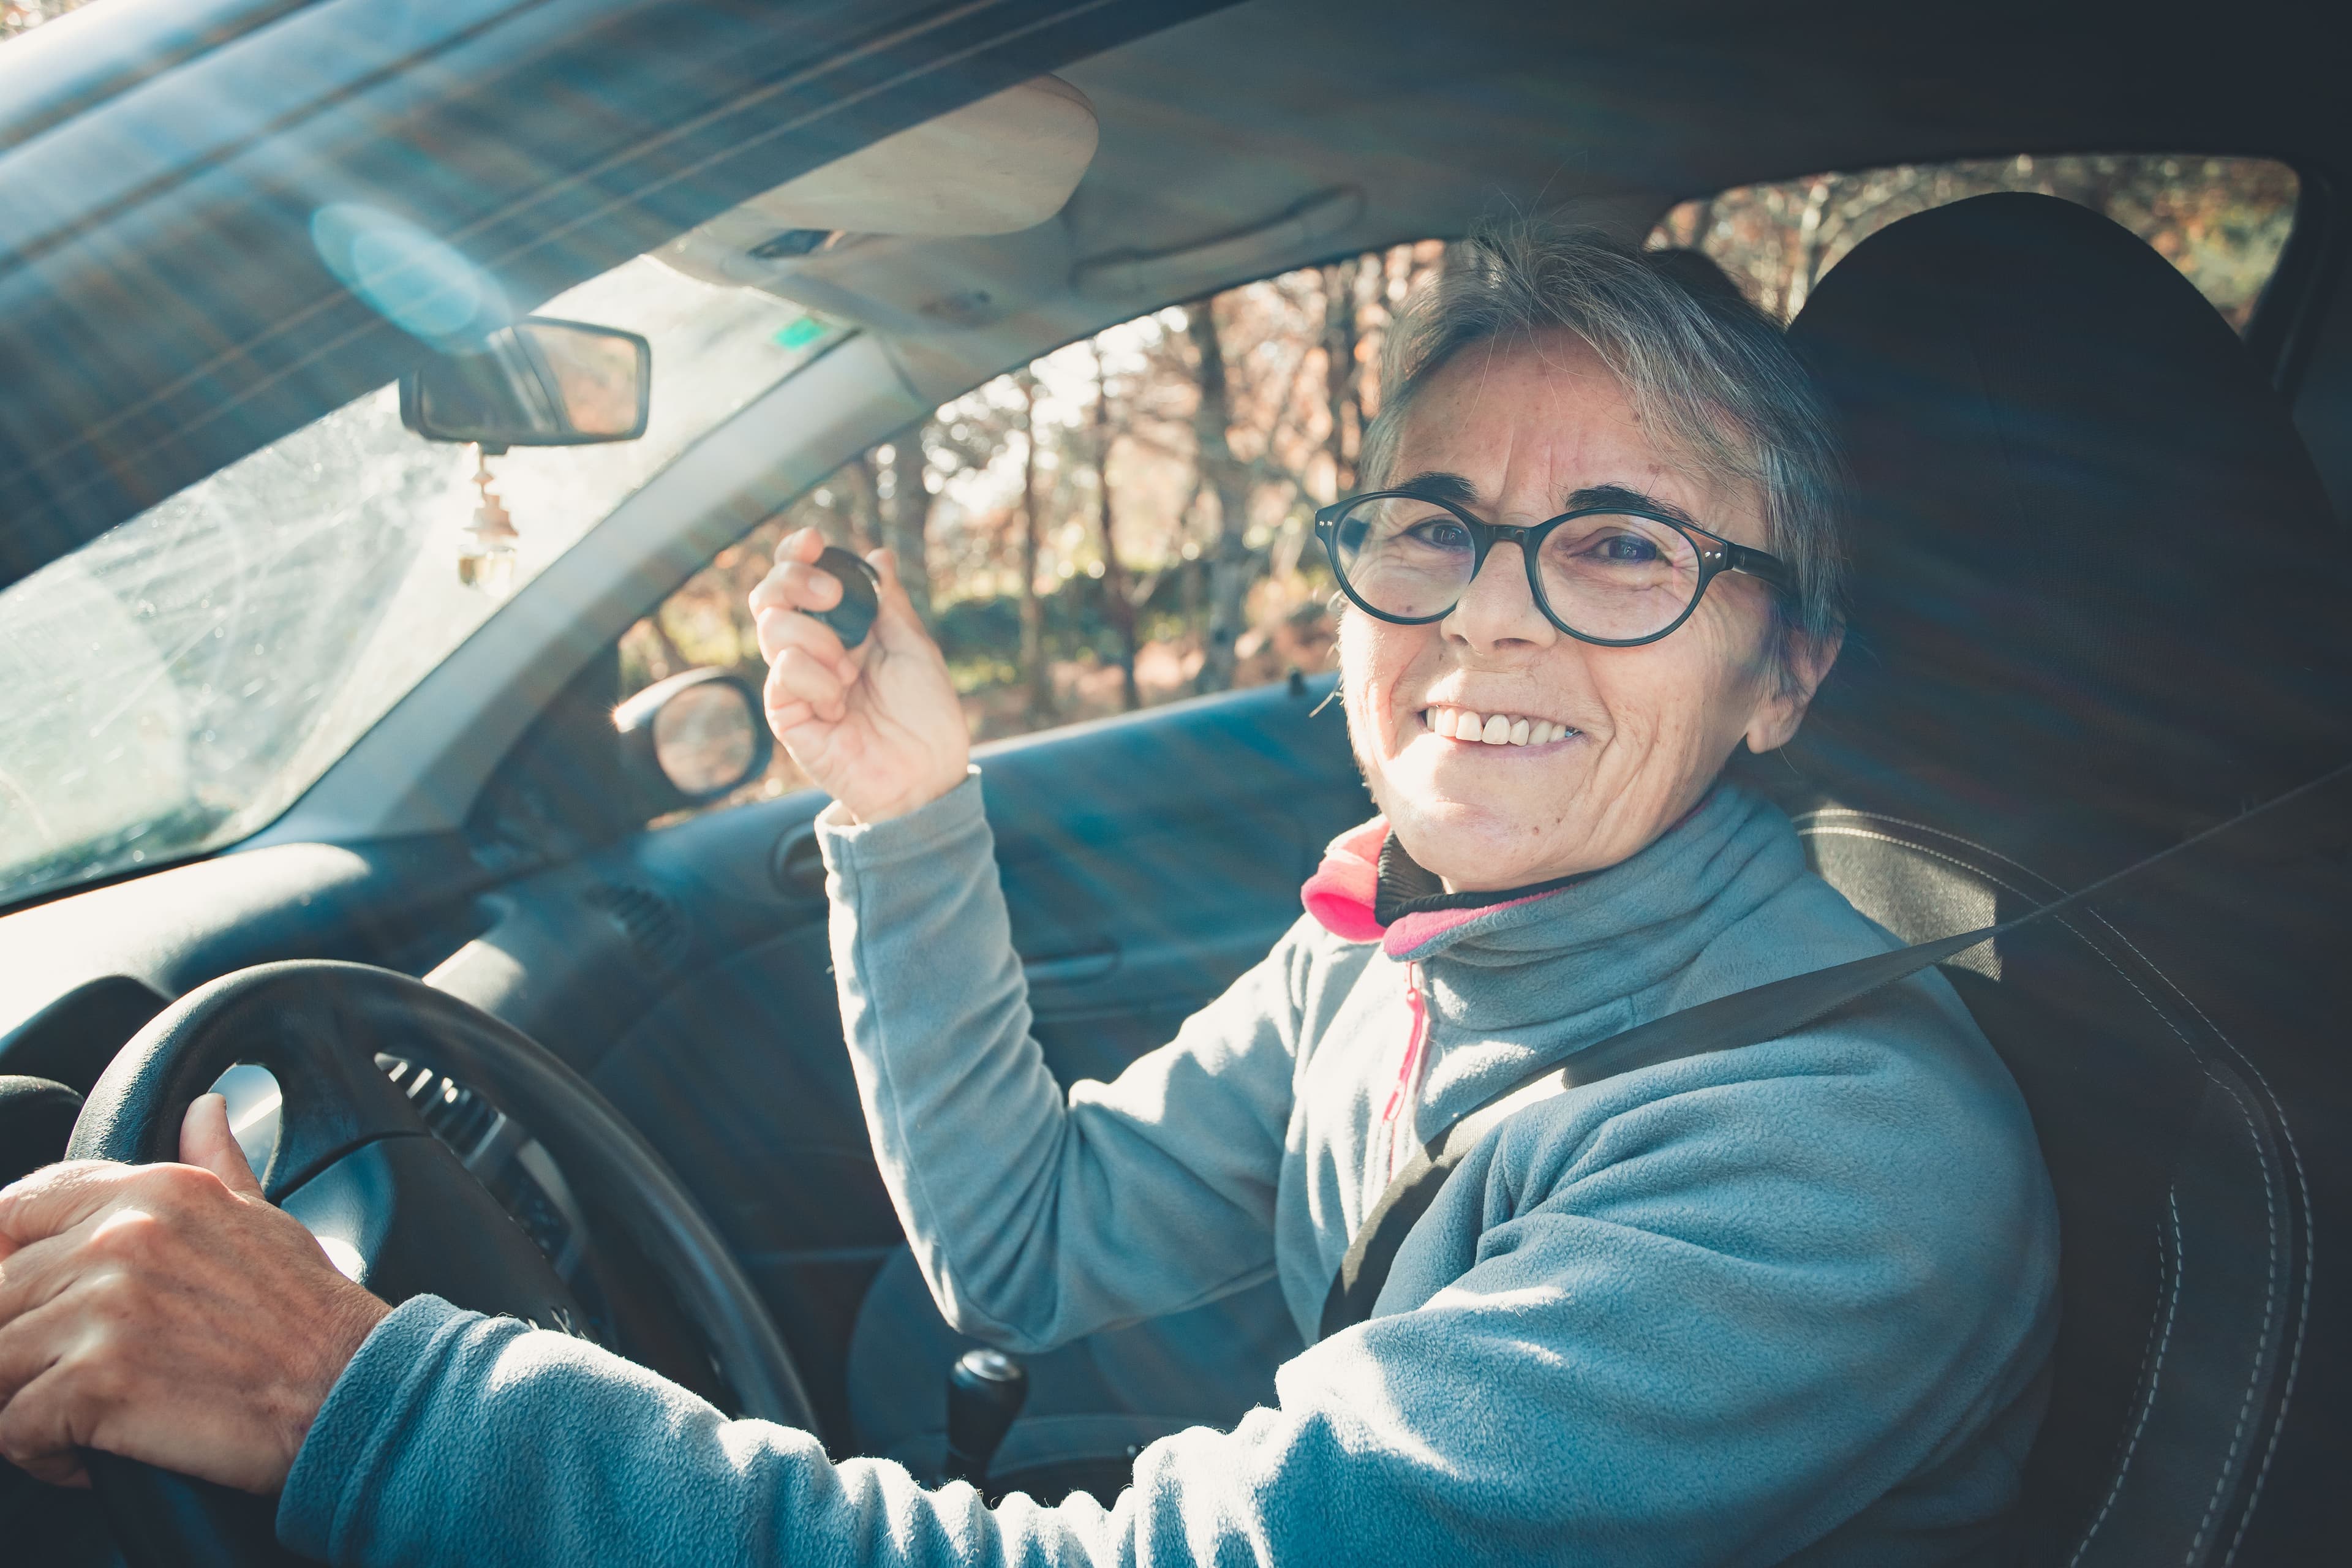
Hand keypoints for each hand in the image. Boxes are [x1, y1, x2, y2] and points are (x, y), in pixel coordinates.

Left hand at [0, 1095, 389, 1493]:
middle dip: (19, 1344)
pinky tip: (87, 1455)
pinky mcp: (98, 1382)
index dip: (4, 1259)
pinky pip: (12, 1428)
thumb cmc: (312, 1316)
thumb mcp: (264, 1217)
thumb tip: (204, 1110)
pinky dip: (39, 1454)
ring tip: (73, 1419)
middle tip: (65, 1376)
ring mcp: (106, 1308)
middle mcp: (122, 1239)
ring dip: (21, 1400)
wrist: (353, 1390)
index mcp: (156, 1193)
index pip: (17, 1209)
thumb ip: (216, 1161)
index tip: (28, 1303)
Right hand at [749, 528, 969, 822]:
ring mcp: (795, 682)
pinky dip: (815, 677)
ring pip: (772, 627)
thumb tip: (878, 556)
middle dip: (794, 579)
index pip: (800, 581)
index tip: (813, 540)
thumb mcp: (915, 647)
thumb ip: (889, 603)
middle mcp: (812, 651)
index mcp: (842, 630)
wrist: (925, 776)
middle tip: (832, 593)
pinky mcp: (786, 713)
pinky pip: (783, 671)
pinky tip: (839, 703)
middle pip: (770, 596)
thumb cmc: (926, 717)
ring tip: (850, 672)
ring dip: (816, 637)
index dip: (796, 554)